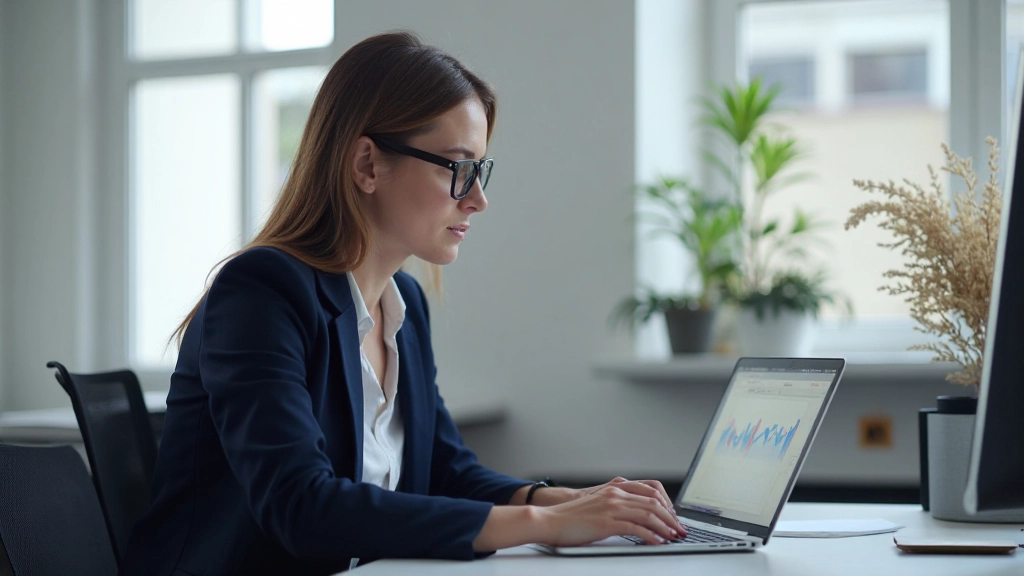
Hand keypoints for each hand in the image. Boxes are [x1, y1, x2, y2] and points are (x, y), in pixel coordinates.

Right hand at [536, 483, 686, 546]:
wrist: (551, 520)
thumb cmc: (572, 516)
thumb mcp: (598, 504)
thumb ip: (616, 504)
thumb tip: (636, 516)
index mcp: (615, 488)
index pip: (651, 491)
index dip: (667, 504)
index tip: (673, 517)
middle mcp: (616, 494)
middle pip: (654, 502)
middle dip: (671, 518)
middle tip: (679, 530)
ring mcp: (612, 507)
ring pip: (648, 514)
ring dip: (665, 527)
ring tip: (673, 537)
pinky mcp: (607, 522)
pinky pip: (636, 528)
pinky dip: (651, 536)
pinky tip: (658, 542)